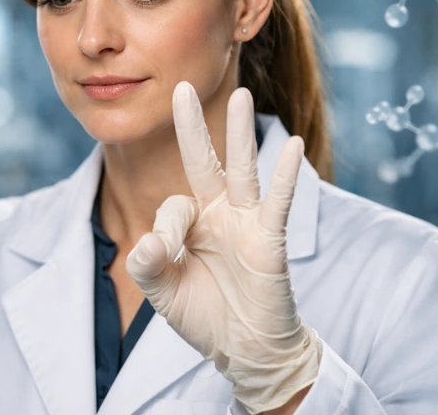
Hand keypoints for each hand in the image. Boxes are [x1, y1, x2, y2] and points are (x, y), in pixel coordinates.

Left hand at [126, 82, 320, 414]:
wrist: (246, 351)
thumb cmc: (205, 316)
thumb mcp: (162, 290)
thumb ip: (148, 264)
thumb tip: (148, 241)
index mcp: (194, 222)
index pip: (173, 203)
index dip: (165, 226)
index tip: (165, 253)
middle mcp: (221, 214)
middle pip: (204, 161)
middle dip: (192, 126)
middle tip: (181, 87)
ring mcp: (247, 223)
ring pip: (242, 171)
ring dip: (240, 134)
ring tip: (241, 96)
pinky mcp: (269, 241)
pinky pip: (277, 203)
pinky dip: (283, 176)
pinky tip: (290, 146)